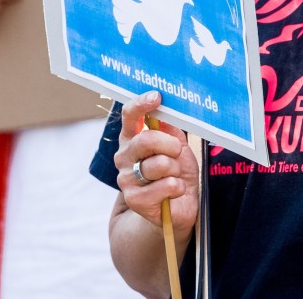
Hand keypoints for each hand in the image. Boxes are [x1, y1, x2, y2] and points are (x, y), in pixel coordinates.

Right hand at [114, 92, 199, 235]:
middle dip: (170, 145)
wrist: (177, 206)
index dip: (141, 104)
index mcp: (132, 138)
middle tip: (177, 152)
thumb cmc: (176, 170)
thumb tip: (167, 107)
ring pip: (160, 164)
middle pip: (146, 139)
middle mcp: (124, 156)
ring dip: (176, 169)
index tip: (157, 97)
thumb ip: (170, 127)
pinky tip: (175, 191)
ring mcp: (126, 179)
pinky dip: (178, 187)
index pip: (129, 116)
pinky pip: (166, 185)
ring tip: (175, 175)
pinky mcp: (135, 200)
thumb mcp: (177, 144)